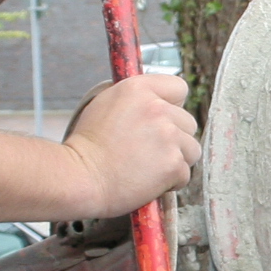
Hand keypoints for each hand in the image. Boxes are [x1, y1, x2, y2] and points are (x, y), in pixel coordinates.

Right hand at [63, 73, 201, 217]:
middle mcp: (157, 108)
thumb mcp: (105, 104)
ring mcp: (168, 136)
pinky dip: (170, 182)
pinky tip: (147, 181)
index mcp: (139, 88)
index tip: (159, 121)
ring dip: (175, 160)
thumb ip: (137, 99)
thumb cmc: (87, 146)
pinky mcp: (173, 164)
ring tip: (147, 167)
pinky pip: (185, 174)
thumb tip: (159, 101)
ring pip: (191, 149)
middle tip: (146, 151)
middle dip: (174, 138)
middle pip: (188, 123)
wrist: (79, 177)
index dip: (172, 106)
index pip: (179, 88)